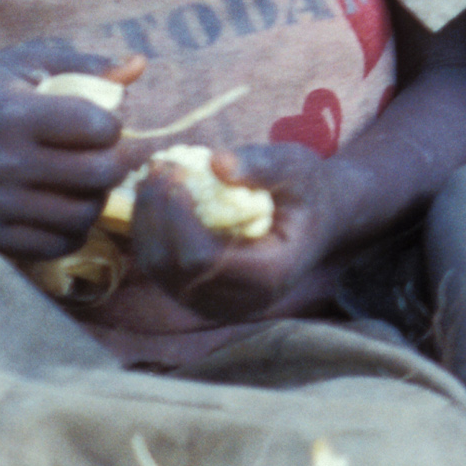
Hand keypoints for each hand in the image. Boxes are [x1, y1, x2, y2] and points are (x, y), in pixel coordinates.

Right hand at [0, 44, 139, 260]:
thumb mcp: (21, 65)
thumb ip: (83, 65)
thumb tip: (140, 66)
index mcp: (15, 115)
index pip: (99, 128)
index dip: (113, 126)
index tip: (101, 124)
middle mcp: (4, 162)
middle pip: (99, 175)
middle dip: (115, 163)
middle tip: (105, 156)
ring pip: (81, 215)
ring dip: (96, 199)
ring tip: (84, 182)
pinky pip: (53, 245)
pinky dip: (71, 230)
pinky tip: (65, 208)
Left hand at [125, 141, 346, 323]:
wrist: (320, 219)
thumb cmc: (308, 190)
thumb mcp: (297, 167)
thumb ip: (263, 165)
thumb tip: (216, 162)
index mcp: (271, 274)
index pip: (205, 260)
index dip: (179, 219)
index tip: (176, 173)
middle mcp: (242, 300)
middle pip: (174, 268)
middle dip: (156, 214)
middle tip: (159, 167)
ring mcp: (218, 303)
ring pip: (159, 271)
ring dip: (146, 222)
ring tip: (153, 177)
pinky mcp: (200, 295)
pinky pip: (159, 269)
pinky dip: (150, 232)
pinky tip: (156, 197)